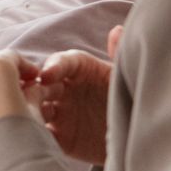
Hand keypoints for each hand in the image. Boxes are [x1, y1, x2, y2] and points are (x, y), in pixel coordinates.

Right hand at [35, 26, 120, 165]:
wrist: (140, 137)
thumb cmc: (133, 99)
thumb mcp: (128, 78)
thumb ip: (121, 55)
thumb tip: (117, 30)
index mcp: (82, 69)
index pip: (63, 62)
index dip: (54, 67)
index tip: (47, 75)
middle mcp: (67, 88)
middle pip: (42, 85)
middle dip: (34, 91)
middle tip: (31, 99)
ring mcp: (61, 113)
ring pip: (35, 108)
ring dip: (29, 112)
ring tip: (30, 120)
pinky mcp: (61, 137)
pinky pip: (42, 134)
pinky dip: (34, 135)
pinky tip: (34, 139)